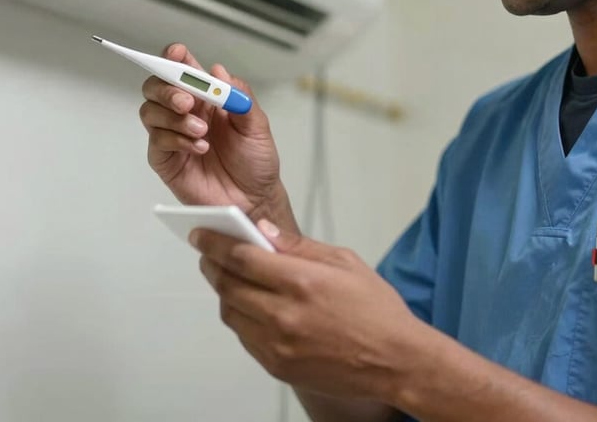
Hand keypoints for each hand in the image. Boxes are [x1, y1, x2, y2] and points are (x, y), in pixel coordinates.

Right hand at [139, 43, 287, 222]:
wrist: (255, 199)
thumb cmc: (255, 161)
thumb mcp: (257, 125)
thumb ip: (240, 96)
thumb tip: (219, 71)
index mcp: (206, 98)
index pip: (182, 69)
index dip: (174, 58)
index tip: (177, 54)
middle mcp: (185, 113)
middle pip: (156, 87)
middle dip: (167, 89)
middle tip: (187, 102)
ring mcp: (173, 135)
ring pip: (150, 112)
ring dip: (174, 118)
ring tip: (202, 132)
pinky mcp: (167, 160)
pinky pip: (157, 141)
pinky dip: (176, 140)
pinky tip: (199, 148)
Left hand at [191, 223, 422, 403]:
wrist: (394, 360)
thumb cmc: (375, 308)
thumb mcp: (344, 261)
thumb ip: (298, 245)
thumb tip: (263, 230)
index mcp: (301, 281)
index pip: (242, 257)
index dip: (215, 243)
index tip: (201, 234)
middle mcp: (284, 315)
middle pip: (228, 284)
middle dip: (212, 264)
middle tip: (207, 251)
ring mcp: (277, 345)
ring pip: (230, 312)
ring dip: (223, 291)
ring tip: (228, 276)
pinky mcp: (277, 366)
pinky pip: (244, 337)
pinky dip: (239, 316)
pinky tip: (248, 304)